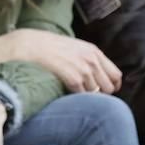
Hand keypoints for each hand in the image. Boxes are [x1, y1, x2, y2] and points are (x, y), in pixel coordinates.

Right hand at [0, 28, 121, 93]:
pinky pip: (83, 95)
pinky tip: (65, 93)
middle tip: (84, 95)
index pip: (116, 76)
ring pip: (96, 94)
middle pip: (109, 88)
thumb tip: (97, 78)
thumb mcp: (73, 49)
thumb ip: (87, 60)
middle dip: (100, 94)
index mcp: (94, 52)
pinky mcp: (73, 77)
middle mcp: (92, 59)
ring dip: (85, 97)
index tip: (101, 93)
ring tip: (71, 93)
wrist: (28, 46)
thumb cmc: (48, 49)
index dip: (111, 87)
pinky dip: (76, 98)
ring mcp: (83, 68)